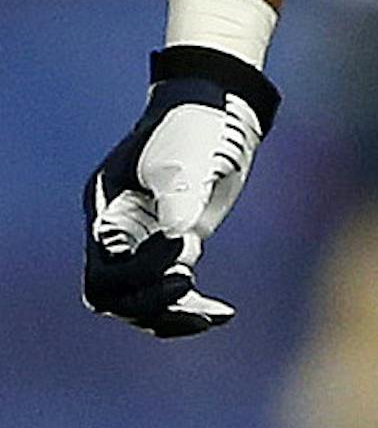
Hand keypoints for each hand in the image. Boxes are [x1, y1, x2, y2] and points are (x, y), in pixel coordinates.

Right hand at [83, 49, 278, 337]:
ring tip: (212, 316)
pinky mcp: (174, 249)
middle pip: (112, 295)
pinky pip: (170, 295)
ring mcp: (144, 244)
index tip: (184, 241)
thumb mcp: (184, 155)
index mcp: (108, 210)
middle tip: (188, 286)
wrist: (216, 111)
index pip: (104, 267)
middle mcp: (118, 233)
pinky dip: (191, 308)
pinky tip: (222, 314)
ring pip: (139, 303)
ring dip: (172, 315)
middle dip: (148, 302)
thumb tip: (181, 233)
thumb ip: (179, 193)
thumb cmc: (193, 126)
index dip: (140, 269)